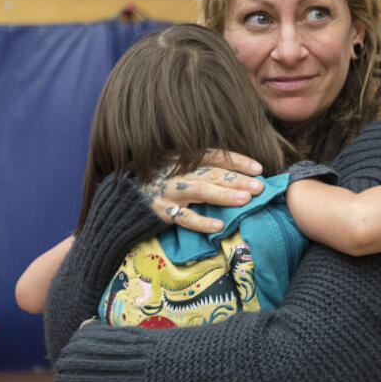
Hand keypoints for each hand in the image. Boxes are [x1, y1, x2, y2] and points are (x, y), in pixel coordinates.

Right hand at [139, 150, 264, 233]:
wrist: (121, 197)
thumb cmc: (154, 180)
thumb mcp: (174, 165)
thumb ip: (198, 166)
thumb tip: (234, 173)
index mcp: (181, 158)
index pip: (213, 156)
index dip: (236, 161)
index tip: (258, 168)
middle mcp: (177, 172)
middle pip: (211, 173)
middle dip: (237, 179)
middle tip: (260, 186)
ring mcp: (169, 192)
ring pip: (201, 191)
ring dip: (224, 195)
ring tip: (246, 200)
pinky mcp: (161, 212)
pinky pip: (184, 218)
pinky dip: (201, 222)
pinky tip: (219, 225)